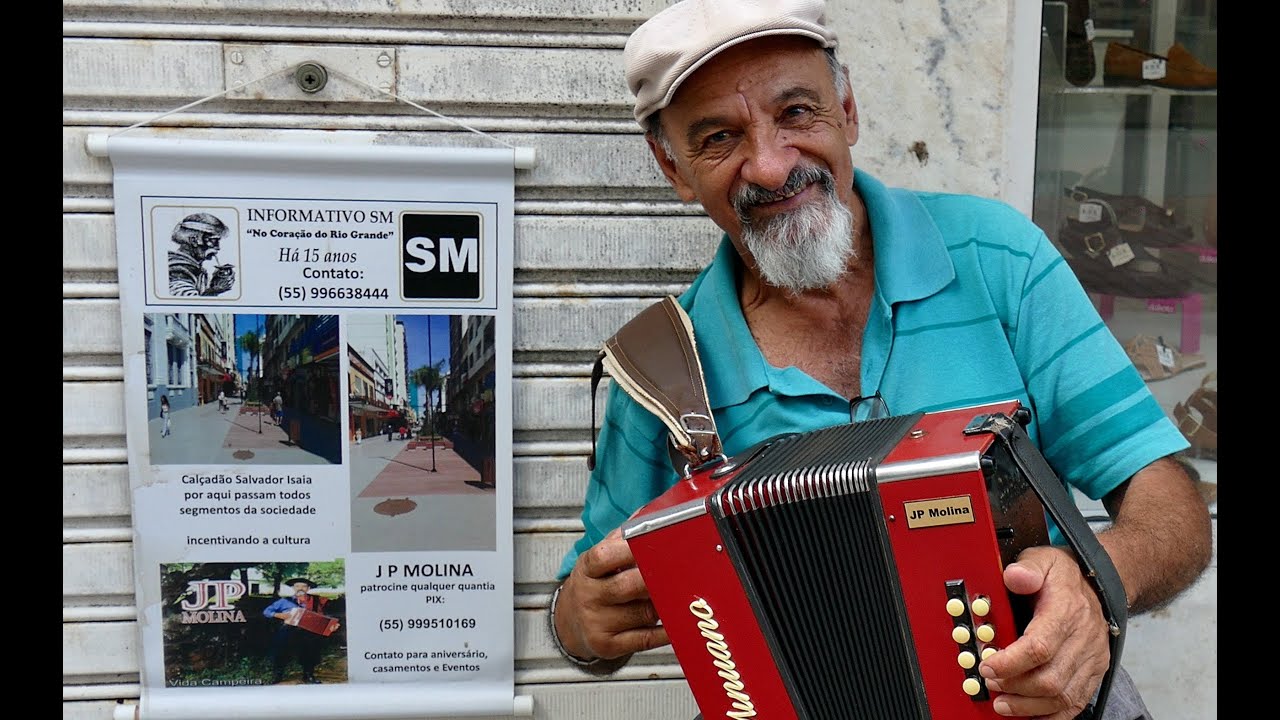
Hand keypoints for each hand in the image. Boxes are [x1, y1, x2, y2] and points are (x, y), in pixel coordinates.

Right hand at [554, 527, 667, 661]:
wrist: (570, 622)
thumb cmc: (594, 583)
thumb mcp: (600, 559)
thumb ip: (623, 537)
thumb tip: (650, 512)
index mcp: (587, 569)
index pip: (603, 556)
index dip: (627, 549)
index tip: (650, 543)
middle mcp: (588, 596)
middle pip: (626, 586)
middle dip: (653, 580)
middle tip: (677, 572)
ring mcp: (596, 623)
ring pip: (642, 613)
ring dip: (664, 604)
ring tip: (678, 594)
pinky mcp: (608, 645)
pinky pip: (644, 639)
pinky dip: (664, 632)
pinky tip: (675, 622)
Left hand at [978, 545, 1111, 718]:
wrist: (1097, 585)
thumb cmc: (1063, 577)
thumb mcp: (1043, 559)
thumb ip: (1027, 568)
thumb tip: (1013, 577)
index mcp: (1067, 612)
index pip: (1040, 646)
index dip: (1011, 662)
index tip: (987, 666)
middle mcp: (1083, 640)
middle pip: (1050, 678)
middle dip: (1015, 687)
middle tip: (990, 684)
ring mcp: (1091, 659)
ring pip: (1062, 696)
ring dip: (1029, 705)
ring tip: (1002, 703)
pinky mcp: (1093, 672)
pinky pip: (1076, 703)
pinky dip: (1052, 715)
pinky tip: (1029, 713)